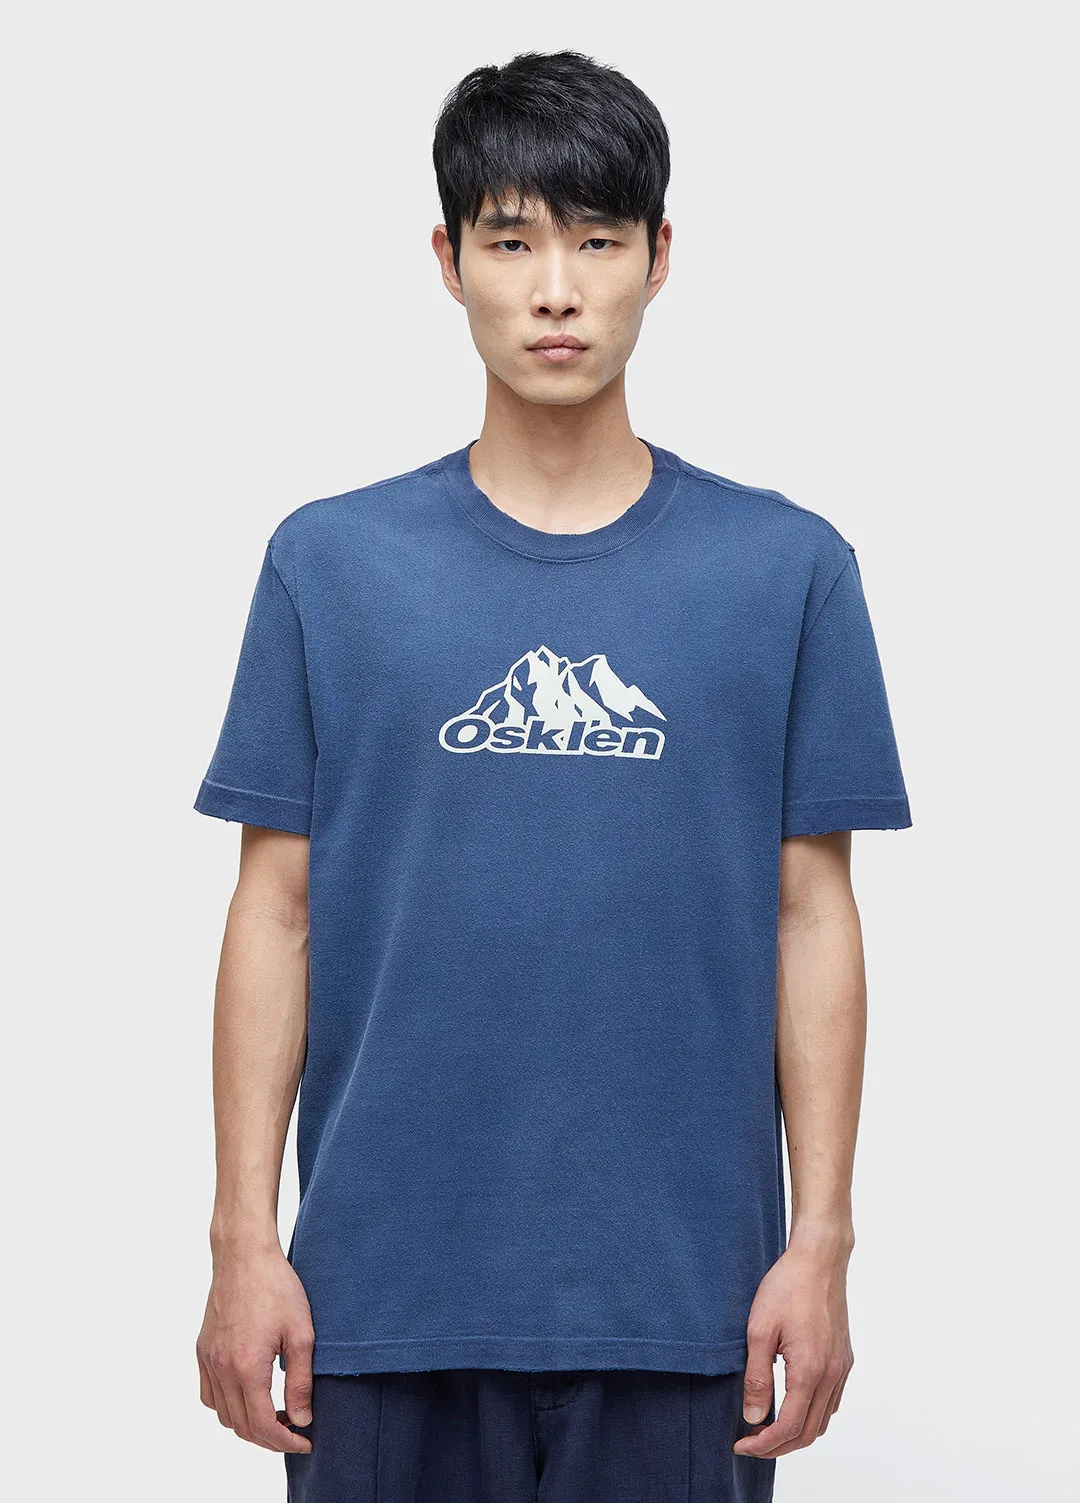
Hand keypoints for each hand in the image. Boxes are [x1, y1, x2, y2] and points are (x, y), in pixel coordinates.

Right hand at [196, 1245, 314, 1452]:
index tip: (306, 1441)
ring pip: (223, 1415)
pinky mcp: (202, 1350)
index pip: (263, 1426)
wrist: (244, 1255)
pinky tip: (249, 1394)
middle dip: (270, 1438)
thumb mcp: (301, 1334)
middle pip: (241, 1426)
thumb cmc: (277, 1288)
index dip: (286, 1441)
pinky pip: (210, 1395)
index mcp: (246, 1368)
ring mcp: (208, 1360)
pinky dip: (228, 1406)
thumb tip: (302, 1419)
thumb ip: (300, 1381)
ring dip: (248, 1424)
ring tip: (276, 1413)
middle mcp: (221, 1369)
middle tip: (296, 1430)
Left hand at [733, 1234, 853, 1458]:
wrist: (819, 1260)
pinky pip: (832, 1402)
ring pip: (823, 1421)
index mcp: (809, 1371)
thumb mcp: (759, 1330)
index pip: (789, 1428)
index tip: (741, 1445)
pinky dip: (812, 1416)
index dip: (763, 1445)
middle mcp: (831, 1375)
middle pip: (808, 1432)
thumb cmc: (786, 1287)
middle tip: (750, 1442)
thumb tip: (753, 1417)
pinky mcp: (844, 1359)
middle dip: (779, 1446)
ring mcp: (842, 1368)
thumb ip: (756, 1377)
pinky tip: (793, 1406)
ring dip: (797, 1433)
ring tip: (768, 1428)